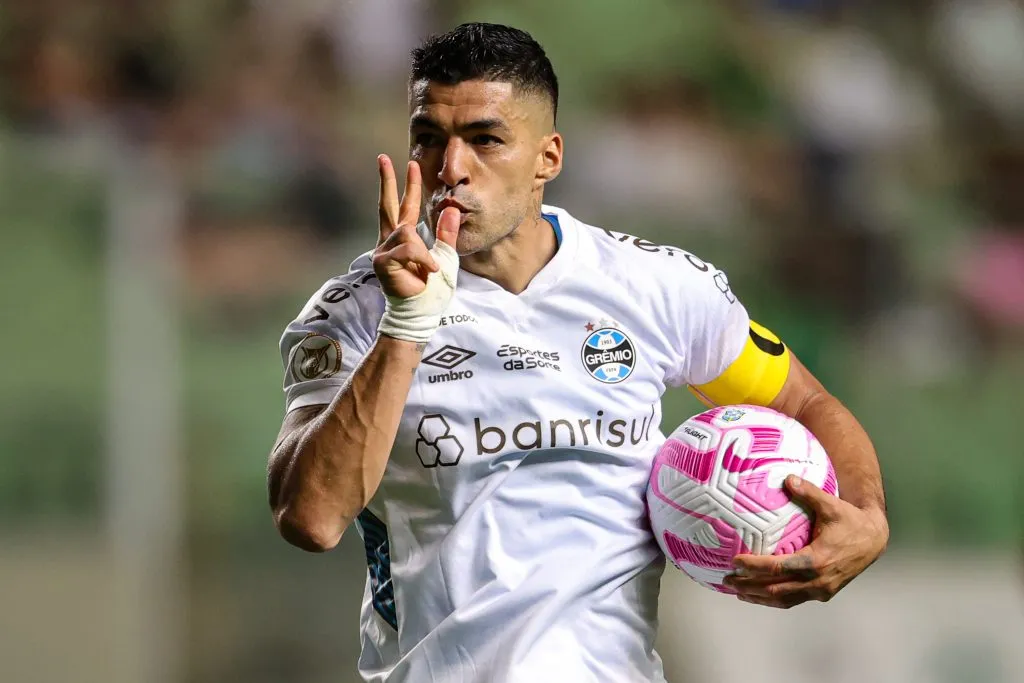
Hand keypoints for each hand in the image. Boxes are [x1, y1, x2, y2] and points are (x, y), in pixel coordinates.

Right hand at [373, 155, 459, 298]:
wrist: (420, 313)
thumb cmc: (431, 291)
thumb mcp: (446, 257)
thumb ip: (446, 234)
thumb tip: (453, 209)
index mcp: (404, 239)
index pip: (404, 207)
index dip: (406, 186)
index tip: (409, 164)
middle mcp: (389, 242)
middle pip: (387, 205)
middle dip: (387, 180)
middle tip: (382, 157)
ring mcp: (383, 251)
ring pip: (407, 231)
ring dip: (424, 252)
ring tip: (429, 270)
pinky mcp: (382, 262)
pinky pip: (408, 248)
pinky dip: (422, 259)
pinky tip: (426, 272)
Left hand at [723, 475, 888, 608]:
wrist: (874, 540)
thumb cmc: (851, 521)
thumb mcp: (831, 505)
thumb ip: (808, 492)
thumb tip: (787, 478)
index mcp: (817, 560)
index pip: (778, 567)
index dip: (754, 566)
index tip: (735, 561)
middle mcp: (818, 580)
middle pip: (776, 589)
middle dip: (749, 586)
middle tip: (727, 579)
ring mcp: (821, 590)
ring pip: (783, 600)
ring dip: (759, 597)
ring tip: (736, 590)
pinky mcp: (823, 594)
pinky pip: (793, 600)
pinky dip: (774, 599)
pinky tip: (758, 595)